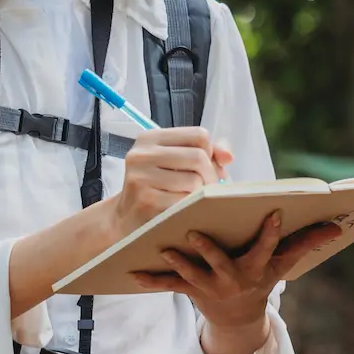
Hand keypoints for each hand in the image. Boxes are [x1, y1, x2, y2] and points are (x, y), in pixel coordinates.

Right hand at [112, 128, 233, 236]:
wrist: (126, 217)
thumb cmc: (157, 187)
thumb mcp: (176, 162)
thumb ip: (207, 152)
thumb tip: (228, 157)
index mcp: (149, 138)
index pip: (199, 135)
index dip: (209, 152)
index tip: (201, 167)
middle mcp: (141, 154)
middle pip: (199, 157)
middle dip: (210, 176)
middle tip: (205, 189)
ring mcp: (141, 178)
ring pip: (194, 181)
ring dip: (199, 194)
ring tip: (191, 199)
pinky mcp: (146, 201)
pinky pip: (185, 201)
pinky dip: (189, 207)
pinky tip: (181, 209)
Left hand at [133, 211, 342, 350]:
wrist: (238, 318)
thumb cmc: (262, 279)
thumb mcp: (284, 265)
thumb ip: (307, 243)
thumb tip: (337, 225)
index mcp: (257, 267)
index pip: (266, 247)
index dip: (270, 232)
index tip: (273, 211)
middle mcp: (233, 278)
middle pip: (221, 262)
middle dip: (209, 249)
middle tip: (194, 231)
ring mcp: (210, 286)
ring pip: (191, 273)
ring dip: (177, 261)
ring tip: (162, 247)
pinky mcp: (191, 290)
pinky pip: (169, 285)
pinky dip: (151, 280)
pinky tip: (132, 274)